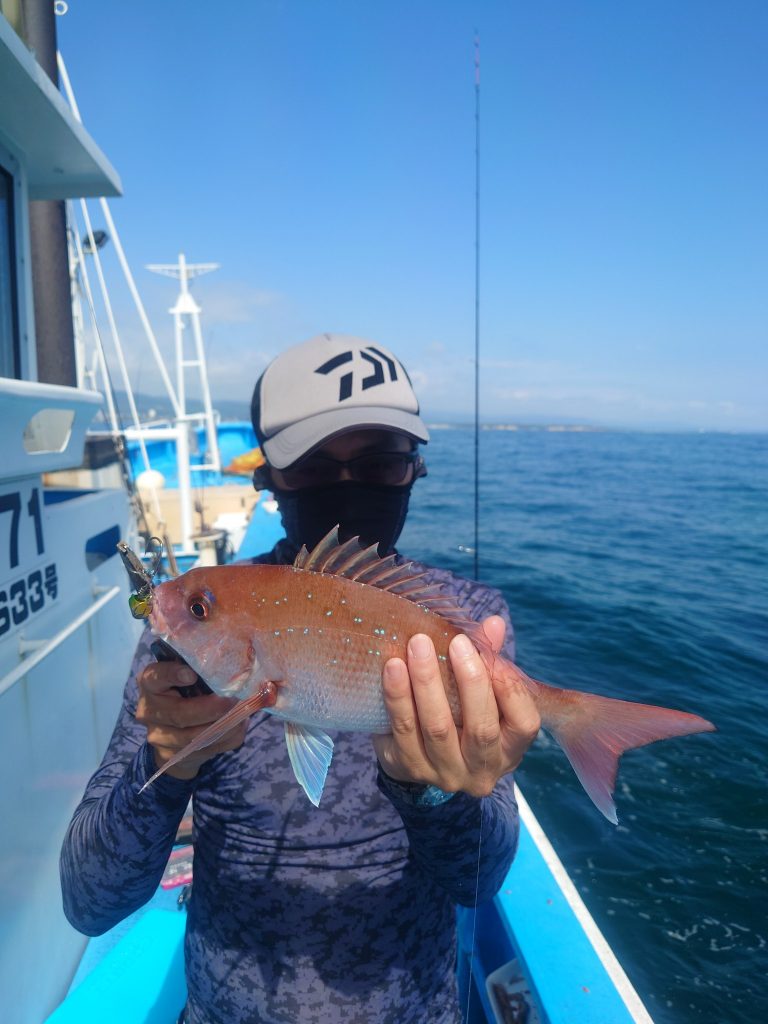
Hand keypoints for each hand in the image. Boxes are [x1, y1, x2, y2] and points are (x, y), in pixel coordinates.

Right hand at [136, 660, 245, 779]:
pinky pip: (204, 749)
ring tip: (242, 714)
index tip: (192, 674)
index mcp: (150, 683)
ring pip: (192, 737)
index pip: (155, 677)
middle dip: (210, 709)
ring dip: (222, 726)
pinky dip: (226, 737)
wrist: (169, 730)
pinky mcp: (172, 756)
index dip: (172, 675)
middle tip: (233, 700)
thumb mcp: (183, 675)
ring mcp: (158, 736)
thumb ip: (200, 670)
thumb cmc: (182, 691)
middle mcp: (148, 710)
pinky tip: (238, 726)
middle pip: (178, 714)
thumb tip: (233, 667)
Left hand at [372, 616, 540, 797]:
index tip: (491, 653)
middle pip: (481, 729)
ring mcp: (444, 774)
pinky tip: (392, 668)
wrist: (422, 752)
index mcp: (510, 749)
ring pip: (437, 729)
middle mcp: (481, 770)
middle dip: (469, 680)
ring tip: (417, 646)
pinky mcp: (408, 769)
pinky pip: (402, 732)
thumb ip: (489, 659)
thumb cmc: (464, 712)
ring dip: (426, 683)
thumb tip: (493, 623)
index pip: (524, 724)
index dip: (511, 688)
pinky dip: (397, 697)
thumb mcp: (483, 692)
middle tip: (455, 641)